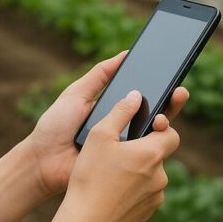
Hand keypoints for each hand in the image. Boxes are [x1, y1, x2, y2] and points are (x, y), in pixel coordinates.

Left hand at [21, 50, 189, 197]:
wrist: (42, 161)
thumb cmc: (55, 126)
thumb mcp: (77, 93)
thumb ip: (100, 75)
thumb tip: (126, 54)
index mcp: (114, 110)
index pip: (143, 97)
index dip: (160, 87)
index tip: (173, 75)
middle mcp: (124, 129)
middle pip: (156, 114)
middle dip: (171, 102)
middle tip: (179, 91)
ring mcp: (126, 149)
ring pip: (155, 136)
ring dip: (165, 122)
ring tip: (163, 113)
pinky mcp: (123, 167)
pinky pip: (144, 157)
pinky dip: (154, 146)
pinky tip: (157, 132)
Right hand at [59, 89, 181, 221]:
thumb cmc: (90, 177)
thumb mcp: (99, 135)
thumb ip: (121, 110)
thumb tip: (136, 96)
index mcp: (152, 153)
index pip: (171, 133)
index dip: (161, 126)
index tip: (148, 125)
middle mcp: (160, 176)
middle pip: (160, 154)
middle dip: (145, 149)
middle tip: (121, 150)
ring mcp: (155, 197)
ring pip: (152, 175)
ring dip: (138, 170)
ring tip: (111, 173)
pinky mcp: (147, 213)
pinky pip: (145, 194)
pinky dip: (133, 189)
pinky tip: (111, 190)